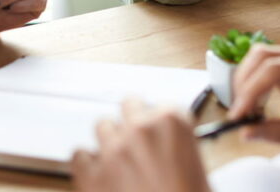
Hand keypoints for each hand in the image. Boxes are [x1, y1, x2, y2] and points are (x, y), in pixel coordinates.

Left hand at [72, 100, 210, 191]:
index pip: (162, 107)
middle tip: (138, 141)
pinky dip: (87, 163)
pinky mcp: (91, 174)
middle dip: (133, 122)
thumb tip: (168, 152)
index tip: (160, 135)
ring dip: (110, 140)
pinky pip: (80, 155)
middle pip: (129, 106)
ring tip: (120, 161)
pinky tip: (98, 174)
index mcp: (173, 123)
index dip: (160, 124)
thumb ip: (180, 150)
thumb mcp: (199, 172)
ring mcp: (112, 150)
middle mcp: (140, 129)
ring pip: (102, 126)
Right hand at [228, 44, 279, 157]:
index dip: (250, 91)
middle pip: (261, 56)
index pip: (272, 70)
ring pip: (262, 59)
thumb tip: (247, 132)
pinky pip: (269, 70)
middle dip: (244, 81)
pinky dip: (256, 84)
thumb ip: (278, 132)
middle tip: (238, 109)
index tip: (239, 113)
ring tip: (246, 108)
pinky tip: (256, 104)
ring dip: (248, 80)